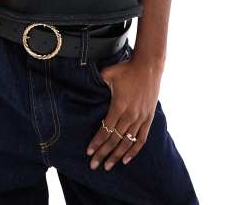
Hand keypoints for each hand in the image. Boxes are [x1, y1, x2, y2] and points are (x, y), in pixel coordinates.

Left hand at [86, 54, 163, 170]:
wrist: (148, 66)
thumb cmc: (126, 68)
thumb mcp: (108, 73)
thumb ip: (97, 82)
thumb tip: (85, 84)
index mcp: (118, 106)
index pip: (105, 130)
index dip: (97, 142)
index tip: (89, 152)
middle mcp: (130, 115)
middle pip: (114, 140)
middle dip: (103, 154)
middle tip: (94, 165)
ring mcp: (140, 118)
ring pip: (127, 143)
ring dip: (117, 156)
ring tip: (108, 166)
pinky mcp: (148, 118)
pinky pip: (141, 139)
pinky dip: (134, 151)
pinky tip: (126, 160)